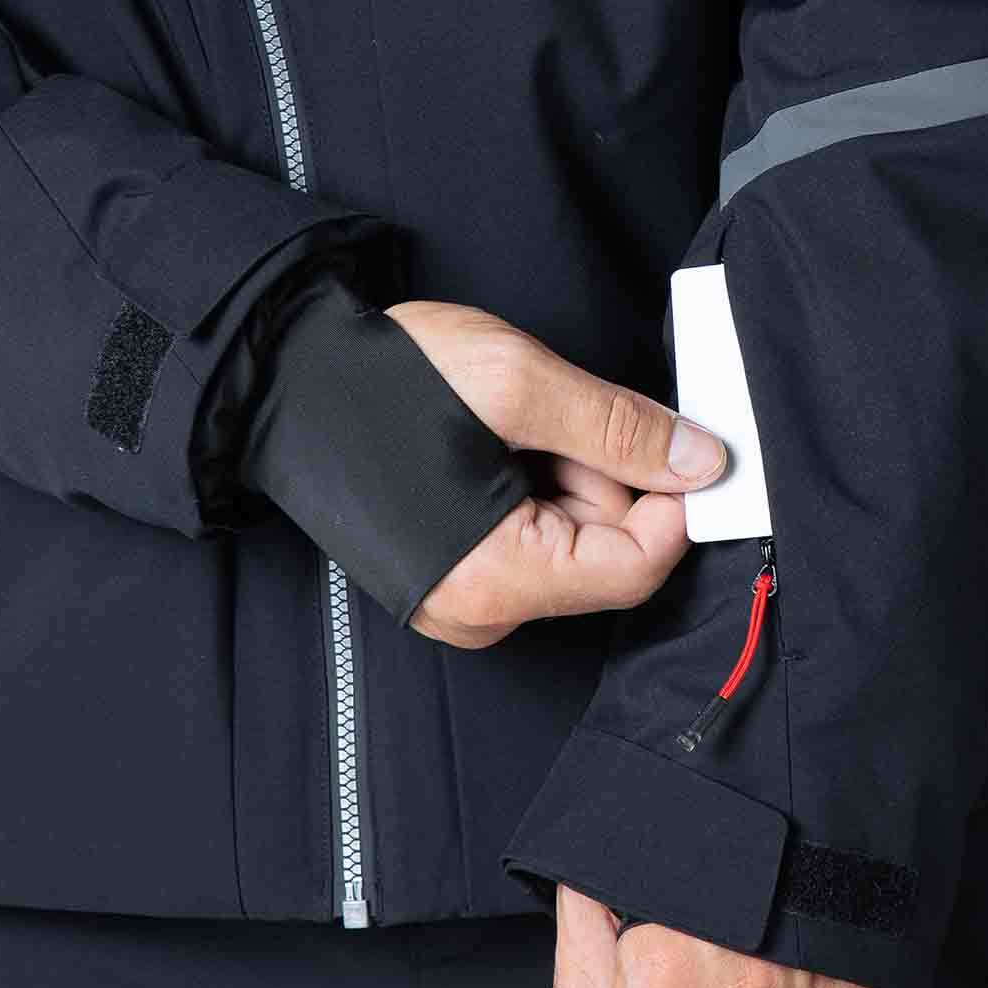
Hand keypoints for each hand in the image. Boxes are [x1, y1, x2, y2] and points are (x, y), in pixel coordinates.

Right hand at [386, 302, 724, 648]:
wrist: (286, 377)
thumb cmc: (382, 379)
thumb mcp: (517, 382)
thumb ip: (620, 427)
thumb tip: (701, 462)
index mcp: (493, 581)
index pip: (636, 567)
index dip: (672, 502)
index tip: (674, 442)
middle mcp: (479, 610)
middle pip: (607, 553)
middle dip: (601, 475)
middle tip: (546, 419)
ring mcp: (466, 597)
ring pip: (576, 539)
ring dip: (567, 472)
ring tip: (506, 428)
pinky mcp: (458, 574)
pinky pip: (537, 536)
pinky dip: (537, 483)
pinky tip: (493, 447)